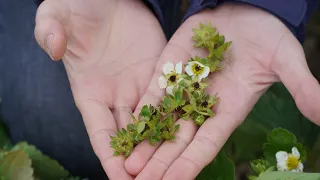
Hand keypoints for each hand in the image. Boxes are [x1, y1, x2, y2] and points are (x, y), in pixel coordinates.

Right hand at [34, 0, 165, 178]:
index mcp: (90, 92)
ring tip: (173, 168)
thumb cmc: (79, 6)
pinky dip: (176, 116)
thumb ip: (50, 30)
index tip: (121, 178)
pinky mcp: (160, 71)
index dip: (110, 156)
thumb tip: (53, 48)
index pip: (100, 132)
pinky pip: (169, 97)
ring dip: (160, 145)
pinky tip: (188, 134)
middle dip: (139, 160)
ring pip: (152, 122)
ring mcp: (139, 85)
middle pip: (129, 135)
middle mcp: (116, 95)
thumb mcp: (58, 15)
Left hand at [124, 3, 319, 179]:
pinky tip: (128, 126)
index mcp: (228, 110)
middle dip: (160, 162)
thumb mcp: (285, 60)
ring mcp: (185, 87)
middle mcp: (203, 105)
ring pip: (162, 121)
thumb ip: (301, 86)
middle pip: (179, 140)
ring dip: (146, 142)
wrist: (245, 11)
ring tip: (128, 164)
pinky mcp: (171, 69)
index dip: (190, 164)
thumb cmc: (268, 37)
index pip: (207, 145)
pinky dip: (142, 110)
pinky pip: (154, 92)